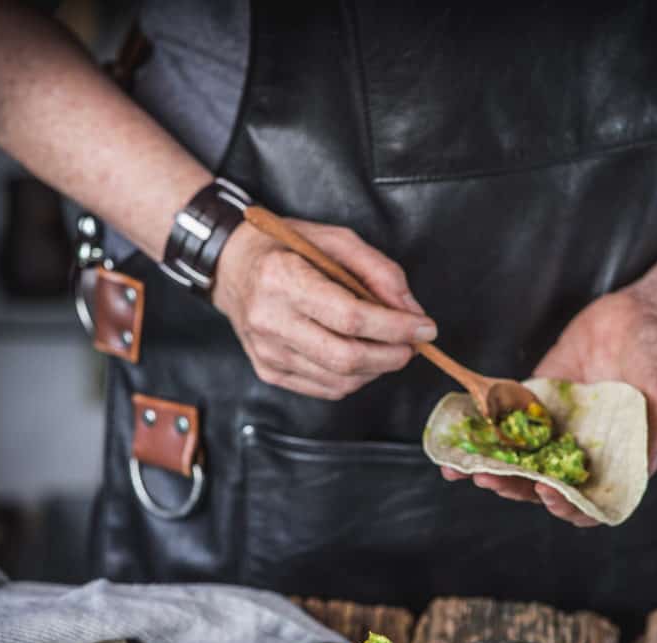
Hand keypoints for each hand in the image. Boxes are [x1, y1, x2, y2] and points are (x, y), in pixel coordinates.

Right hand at [213, 218, 436, 398]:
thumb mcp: (335, 240)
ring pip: (339, 380)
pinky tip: (361, 358)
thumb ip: (378, 270)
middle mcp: (269, 320)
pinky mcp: (269, 371)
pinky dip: (354, 377)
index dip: (395, 328)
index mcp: (283, 278)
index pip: (351, 318)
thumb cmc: (286, 248)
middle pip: (346, 358)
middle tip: (412, 345)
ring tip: (388, 349)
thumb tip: (411, 310)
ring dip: (376, 369)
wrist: (231, 267)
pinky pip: (325, 388)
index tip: (424, 328)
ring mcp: (266, 352)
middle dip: (391, 356)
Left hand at [441, 287, 656, 526]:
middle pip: (542, 485)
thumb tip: (649, 467)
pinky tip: (455, 439)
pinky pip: (502, 423)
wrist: (642, 313)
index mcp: (613, 463)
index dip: (567, 506)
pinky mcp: (532, 404)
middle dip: (515, 487)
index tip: (548, 495)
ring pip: (518, 460)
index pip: (587, 500)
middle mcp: (579, 453)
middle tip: (491, 480)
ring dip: (492, 468)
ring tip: (466, 468)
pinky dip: (480, 433)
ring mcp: (553, 430)